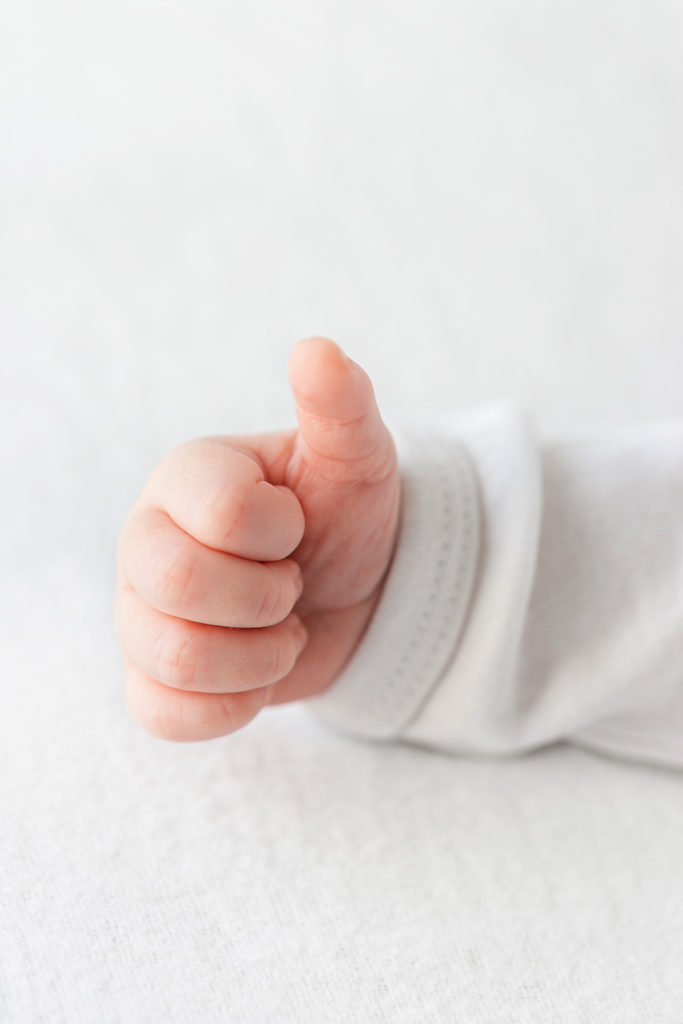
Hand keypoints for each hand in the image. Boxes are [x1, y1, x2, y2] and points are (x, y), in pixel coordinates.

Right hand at [115, 337, 400, 739]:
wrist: (351, 596)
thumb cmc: (345, 518)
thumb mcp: (356, 459)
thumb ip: (339, 405)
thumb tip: (317, 349)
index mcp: (186, 477)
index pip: (221, 512)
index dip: (280, 533)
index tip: (297, 529)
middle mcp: (146, 540)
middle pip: (176, 585)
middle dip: (266, 598)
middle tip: (291, 586)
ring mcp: (140, 614)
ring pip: (175, 659)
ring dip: (262, 657)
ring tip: (283, 631)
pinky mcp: (152, 678)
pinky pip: (164, 713)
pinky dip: (234, 705)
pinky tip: (258, 673)